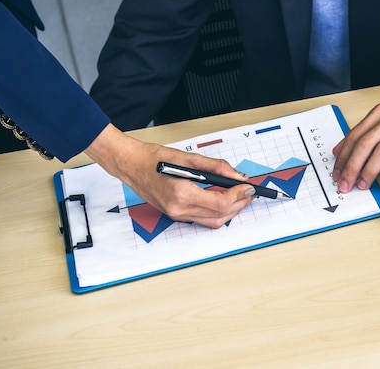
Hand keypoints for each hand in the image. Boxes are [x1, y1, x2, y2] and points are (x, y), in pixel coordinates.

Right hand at [84, 124, 253, 227]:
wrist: (130, 165)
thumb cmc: (153, 159)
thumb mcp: (189, 158)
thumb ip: (216, 167)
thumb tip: (236, 175)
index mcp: (182, 194)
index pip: (219, 203)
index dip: (238, 196)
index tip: (248, 187)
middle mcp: (178, 209)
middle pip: (219, 215)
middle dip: (238, 205)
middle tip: (249, 193)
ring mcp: (176, 214)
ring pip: (211, 221)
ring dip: (229, 211)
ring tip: (240, 197)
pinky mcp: (174, 214)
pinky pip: (201, 219)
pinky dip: (216, 212)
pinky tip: (223, 200)